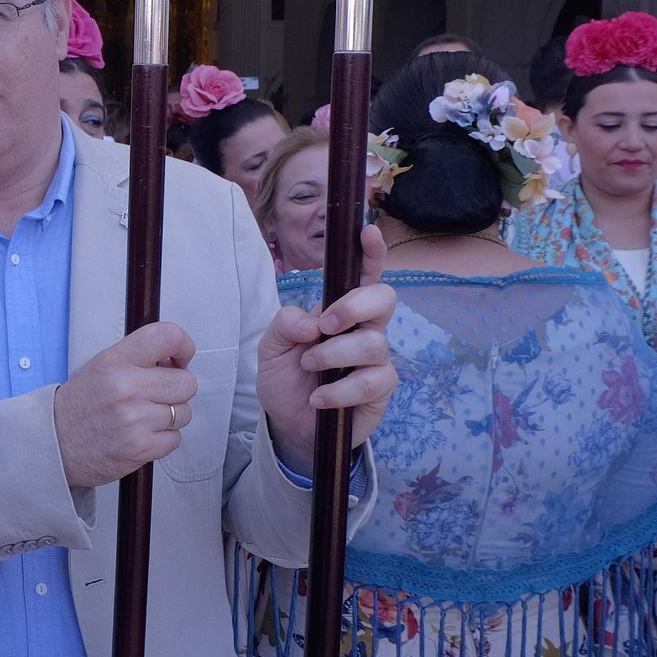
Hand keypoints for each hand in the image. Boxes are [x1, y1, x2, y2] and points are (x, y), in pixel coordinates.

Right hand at [54, 322, 196, 487]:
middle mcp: (126, 388)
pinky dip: (163, 439)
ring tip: (144, 416)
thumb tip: (175, 357)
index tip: (180, 358)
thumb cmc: (79, 406)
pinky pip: (176, 439)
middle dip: (176, 389)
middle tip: (156, 394)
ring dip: (170, 416)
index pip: (167, 337)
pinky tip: (142, 434)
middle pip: (186, 382)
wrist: (54, 443)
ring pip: (184, 412)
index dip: (183, 347)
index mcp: (115, 361)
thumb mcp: (101, 366)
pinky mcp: (140, 447)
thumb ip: (137, 357)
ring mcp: (134, 419)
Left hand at [257, 224, 396, 476]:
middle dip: (355, 305)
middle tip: (325, 324)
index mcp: (339, 310)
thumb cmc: (286, 378)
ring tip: (307, 368)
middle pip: (385, 298)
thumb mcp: (271, 347)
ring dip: (334, 355)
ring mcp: (375, 359)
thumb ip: (285, 325)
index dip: (370, 253)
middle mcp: (363, 328)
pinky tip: (318, 398)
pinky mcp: (380, 389)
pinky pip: (372, 382)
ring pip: (374, 343)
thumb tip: (312, 320)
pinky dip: (339, 390)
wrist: (289, 424)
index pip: (362, 275)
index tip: (367, 231)